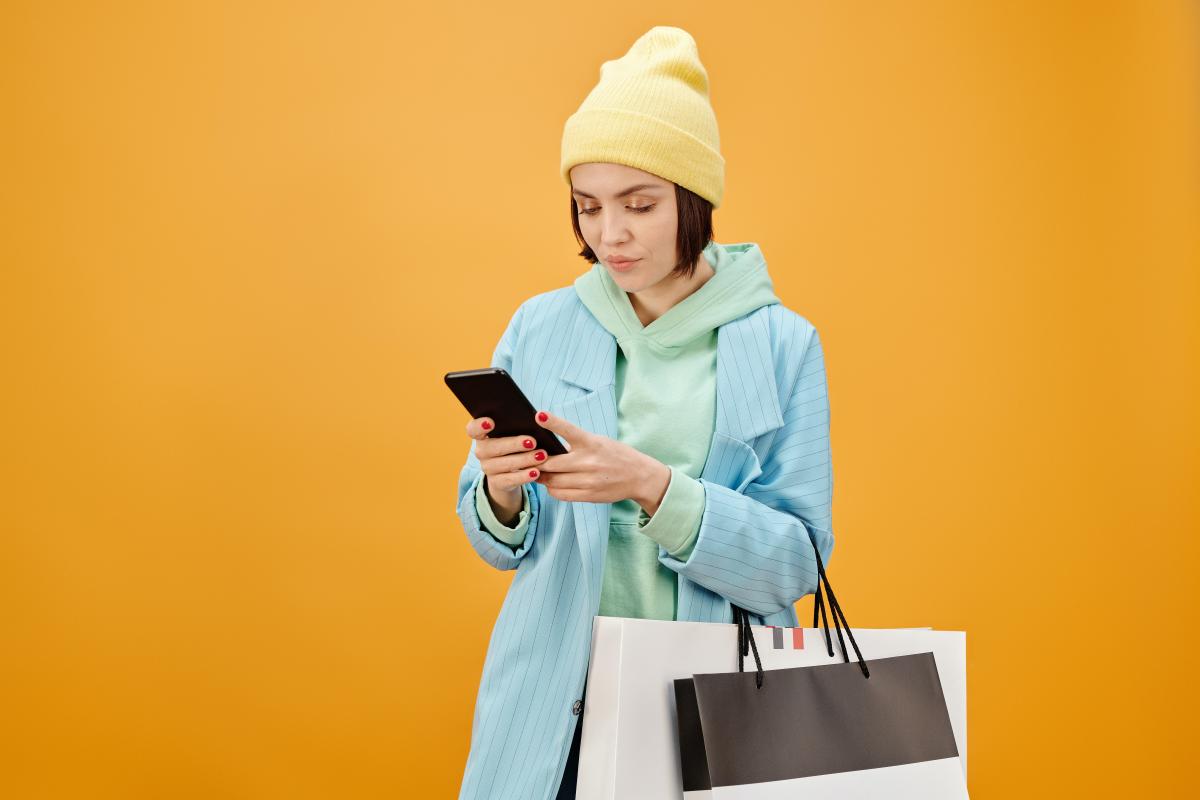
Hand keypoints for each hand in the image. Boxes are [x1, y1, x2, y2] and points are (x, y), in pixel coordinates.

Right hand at [465, 416, 546, 511]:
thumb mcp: (512, 434)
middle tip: (532, 441)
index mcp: (482, 435)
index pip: (473, 429)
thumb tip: (535, 418)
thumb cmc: (514, 444)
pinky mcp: (497, 483)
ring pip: (504, 464)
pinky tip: (536, 472)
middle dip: (513, 444)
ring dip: (524, 460)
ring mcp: (487, 468)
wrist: (510, 473)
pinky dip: (524, 476)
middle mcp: (481, 451)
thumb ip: (515, 425)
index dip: (479, 425)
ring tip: (541, 456)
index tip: (491, 422)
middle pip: (492, 447)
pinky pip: (510, 480)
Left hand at [532, 410, 669, 510]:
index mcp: (591, 443)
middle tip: (528, 459)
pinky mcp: (589, 495)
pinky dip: (552, 489)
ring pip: (552, 480)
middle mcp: (589, 461)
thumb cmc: (615, 455)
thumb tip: (548, 448)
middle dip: (537, 461)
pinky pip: (561, 494)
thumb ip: (576, 443)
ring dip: (542, 477)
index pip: (568, 430)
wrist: (639, 476)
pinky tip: (552, 484)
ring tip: (538, 472)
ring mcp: (588, 480)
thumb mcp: (599, 442)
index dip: (552, 422)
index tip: (539, 415)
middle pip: (551, 463)